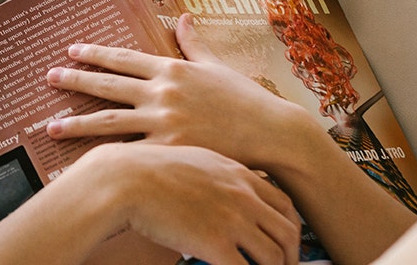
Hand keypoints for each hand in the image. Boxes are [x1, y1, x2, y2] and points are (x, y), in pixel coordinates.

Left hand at [46, 13, 315, 171]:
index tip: (72, 50)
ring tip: (51, 126)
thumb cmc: (247, 99)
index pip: (124, 58)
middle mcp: (163, 92)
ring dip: (76, 122)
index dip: (95, 54)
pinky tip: (84, 162)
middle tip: (49, 77)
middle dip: (75, 81)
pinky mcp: (170, 151)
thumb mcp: (218, 65)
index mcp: (172, 68)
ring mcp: (164, 122)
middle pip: (108, 85)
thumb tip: (182, 17)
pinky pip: (130, 154)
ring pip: (109, 122)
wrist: (271, 133)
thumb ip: (194, 43)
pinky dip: (105, 157)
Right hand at [71, 143, 300, 264]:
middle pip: (287, 232)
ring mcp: (233, 220)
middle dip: (291, 256)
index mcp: (239, 174)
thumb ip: (216, 176)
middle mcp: (243, 196)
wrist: (125, 179)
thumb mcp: (193, 160)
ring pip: (274, 256)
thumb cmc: (147, 169)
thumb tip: (223, 196)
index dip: (291, 228)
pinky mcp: (216, 244)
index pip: (284, 204)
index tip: (287, 243)